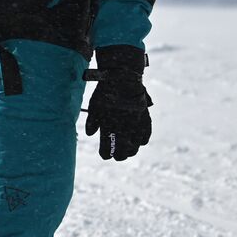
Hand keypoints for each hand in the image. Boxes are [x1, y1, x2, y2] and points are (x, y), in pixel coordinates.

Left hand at [84, 46, 151, 160]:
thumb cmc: (106, 93)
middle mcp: (123, 130)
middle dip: (119, 156)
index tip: (104, 155)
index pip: (107, 150)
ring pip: (135, 147)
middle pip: (123, 152)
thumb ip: (92, 122)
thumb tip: (90, 134)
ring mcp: (135, 125)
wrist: (123, 80)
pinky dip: (142, 141)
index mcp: (108, 128)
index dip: (105, 154)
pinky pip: (145, 136)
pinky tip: (139, 141)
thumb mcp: (94, 107)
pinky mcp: (145, 119)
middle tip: (116, 156)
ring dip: (131, 150)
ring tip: (128, 151)